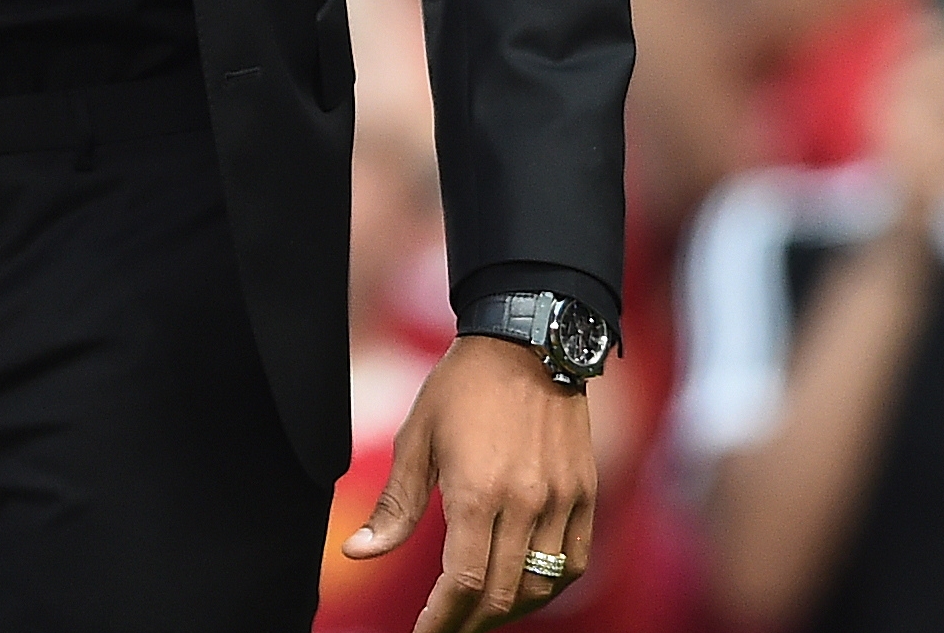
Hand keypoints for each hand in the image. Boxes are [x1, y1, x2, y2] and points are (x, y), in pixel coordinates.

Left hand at [348, 336, 602, 628]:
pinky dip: (550, 586)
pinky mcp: (586, 492)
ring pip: (542, 586)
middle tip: (445, 629)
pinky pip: (575, 562)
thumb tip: (358, 554)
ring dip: (510, 611)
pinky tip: (525, 588)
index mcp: (477, 492)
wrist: (530, 338)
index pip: (461, 584)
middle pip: (501, 595)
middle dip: (469, 624)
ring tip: (480, 614)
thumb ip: (394, 507)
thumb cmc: (462, 387)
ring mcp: (562, 500)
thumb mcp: (416, 439)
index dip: (440, 623)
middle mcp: (526, 503)